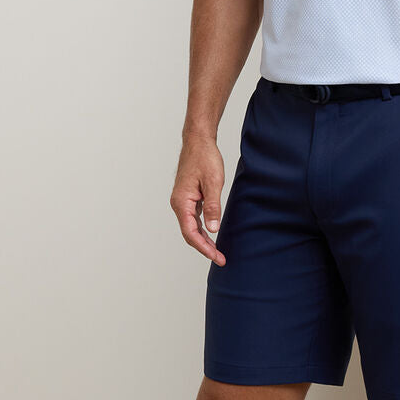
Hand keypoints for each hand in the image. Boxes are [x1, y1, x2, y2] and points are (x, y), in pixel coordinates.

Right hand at [169, 132, 226, 265]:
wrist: (198, 140)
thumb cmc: (205, 158)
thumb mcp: (214, 182)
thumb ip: (213, 206)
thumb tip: (213, 229)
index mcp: (182, 202)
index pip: (190, 233)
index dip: (204, 247)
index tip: (216, 256)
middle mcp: (178, 203)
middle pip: (189, 233)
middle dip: (204, 247)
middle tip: (220, 258)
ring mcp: (182, 200)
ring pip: (191, 226)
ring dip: (203, 239)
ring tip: (217, 250)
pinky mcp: (188, 196)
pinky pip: (193, 217)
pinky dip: (201, 228)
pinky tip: (211, 232)